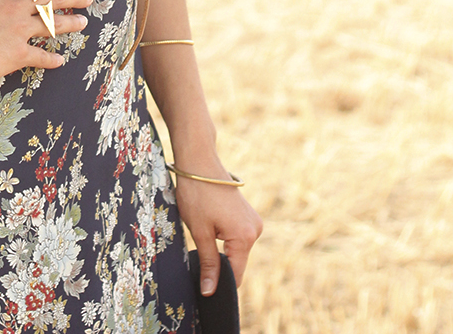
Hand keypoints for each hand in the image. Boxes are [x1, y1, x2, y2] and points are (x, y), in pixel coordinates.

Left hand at [173, 164, 262, 293]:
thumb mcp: (199, 232)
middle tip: (197, 249)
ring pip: (236, 250)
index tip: (203, 285)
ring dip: (220, 248)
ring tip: (204, 229)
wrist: (199, 161)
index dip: (220, 283)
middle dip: (218, 262)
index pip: (236, 274)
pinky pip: (237, 236)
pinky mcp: (248, 215)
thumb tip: (210, 292)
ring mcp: (253, 221)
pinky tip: (210, 223)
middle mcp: (255, 230)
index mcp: (245, 236)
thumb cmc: (197, 194)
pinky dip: (224, 237)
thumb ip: (208, 263)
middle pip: (237, 262)